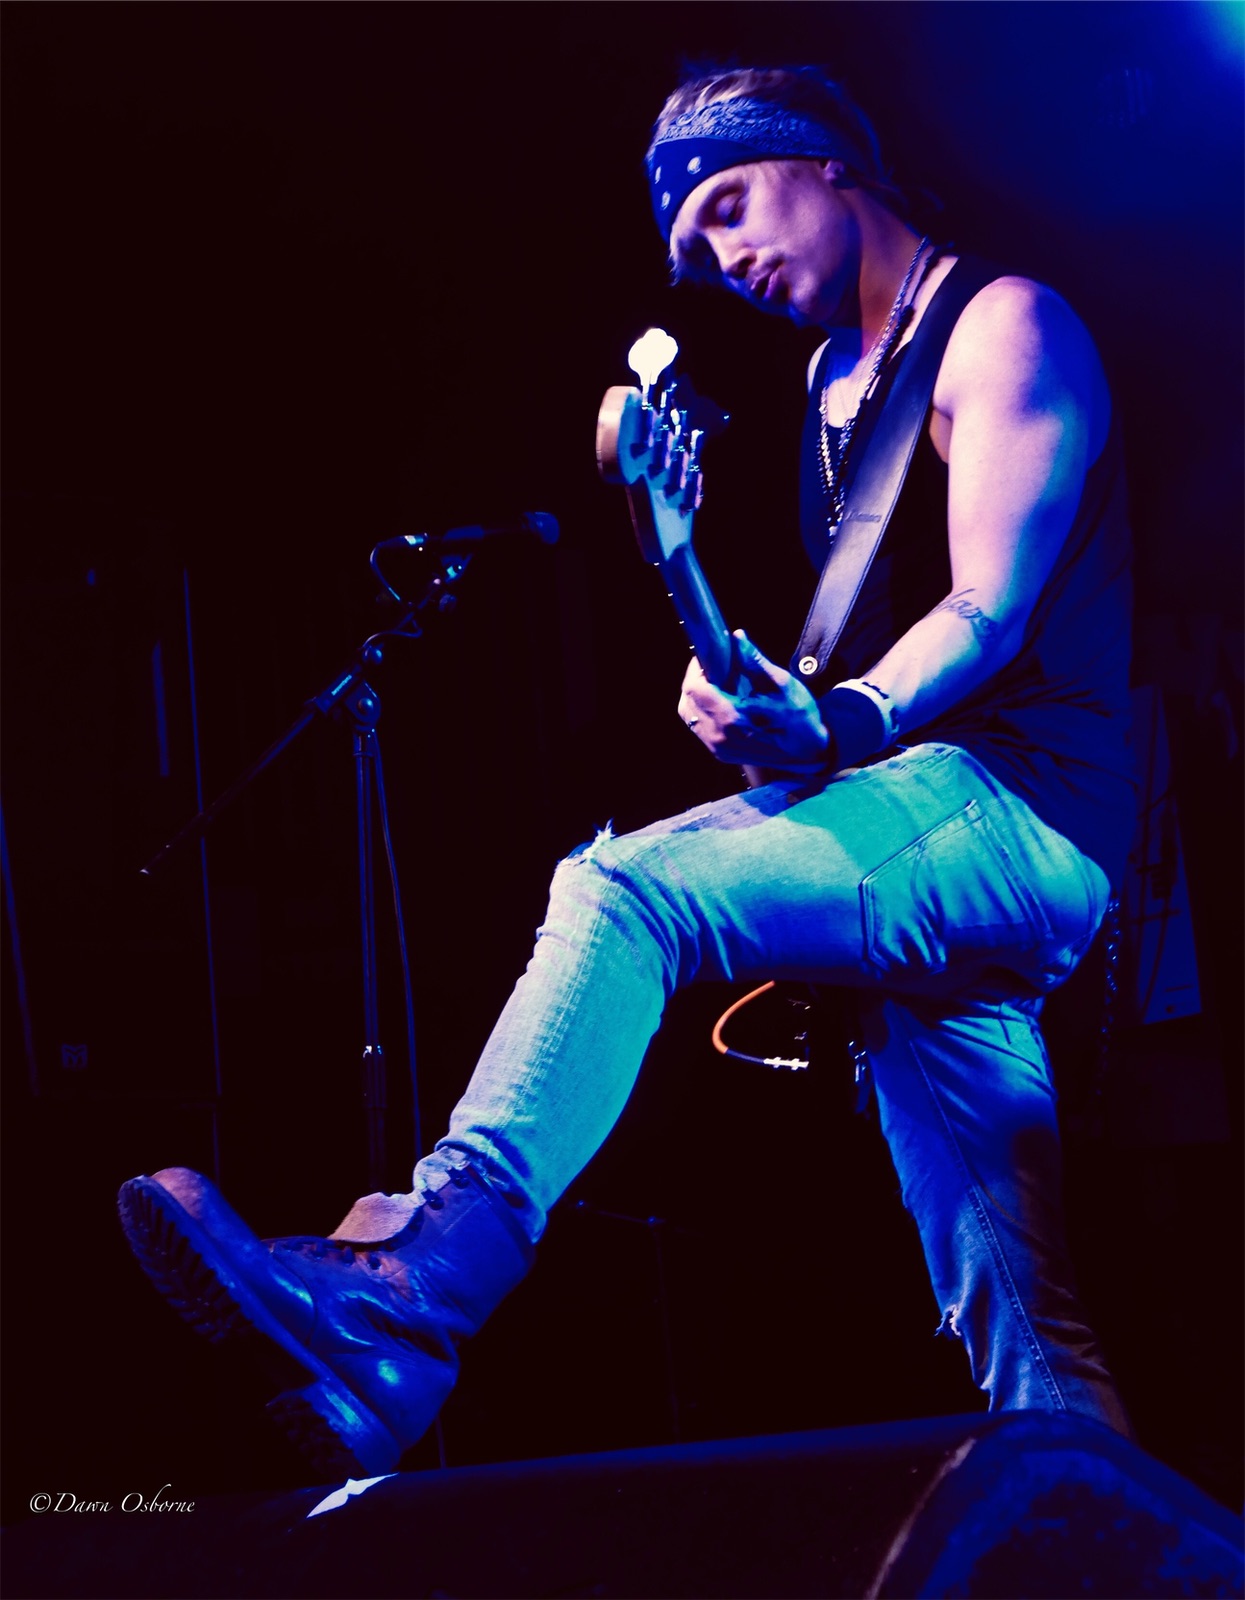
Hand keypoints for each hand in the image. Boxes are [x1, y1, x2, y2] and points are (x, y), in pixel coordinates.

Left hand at [678, 631, 832, 772]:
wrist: (810, 751)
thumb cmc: (800, 717)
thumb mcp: (781, 683)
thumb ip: (754, 660)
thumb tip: (736, 637)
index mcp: (732, 718)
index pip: (694, 689)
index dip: (696, 669)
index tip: (707, 657)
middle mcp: (719, 737)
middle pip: (687, 702)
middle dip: (696, 681)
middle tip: (712, 668)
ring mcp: (718, 748)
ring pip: (690, 715)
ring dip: (698, 697)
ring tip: (717, 684)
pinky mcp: (720, 753)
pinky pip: (699, 727)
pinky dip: (703, 711)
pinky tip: (721, 702)